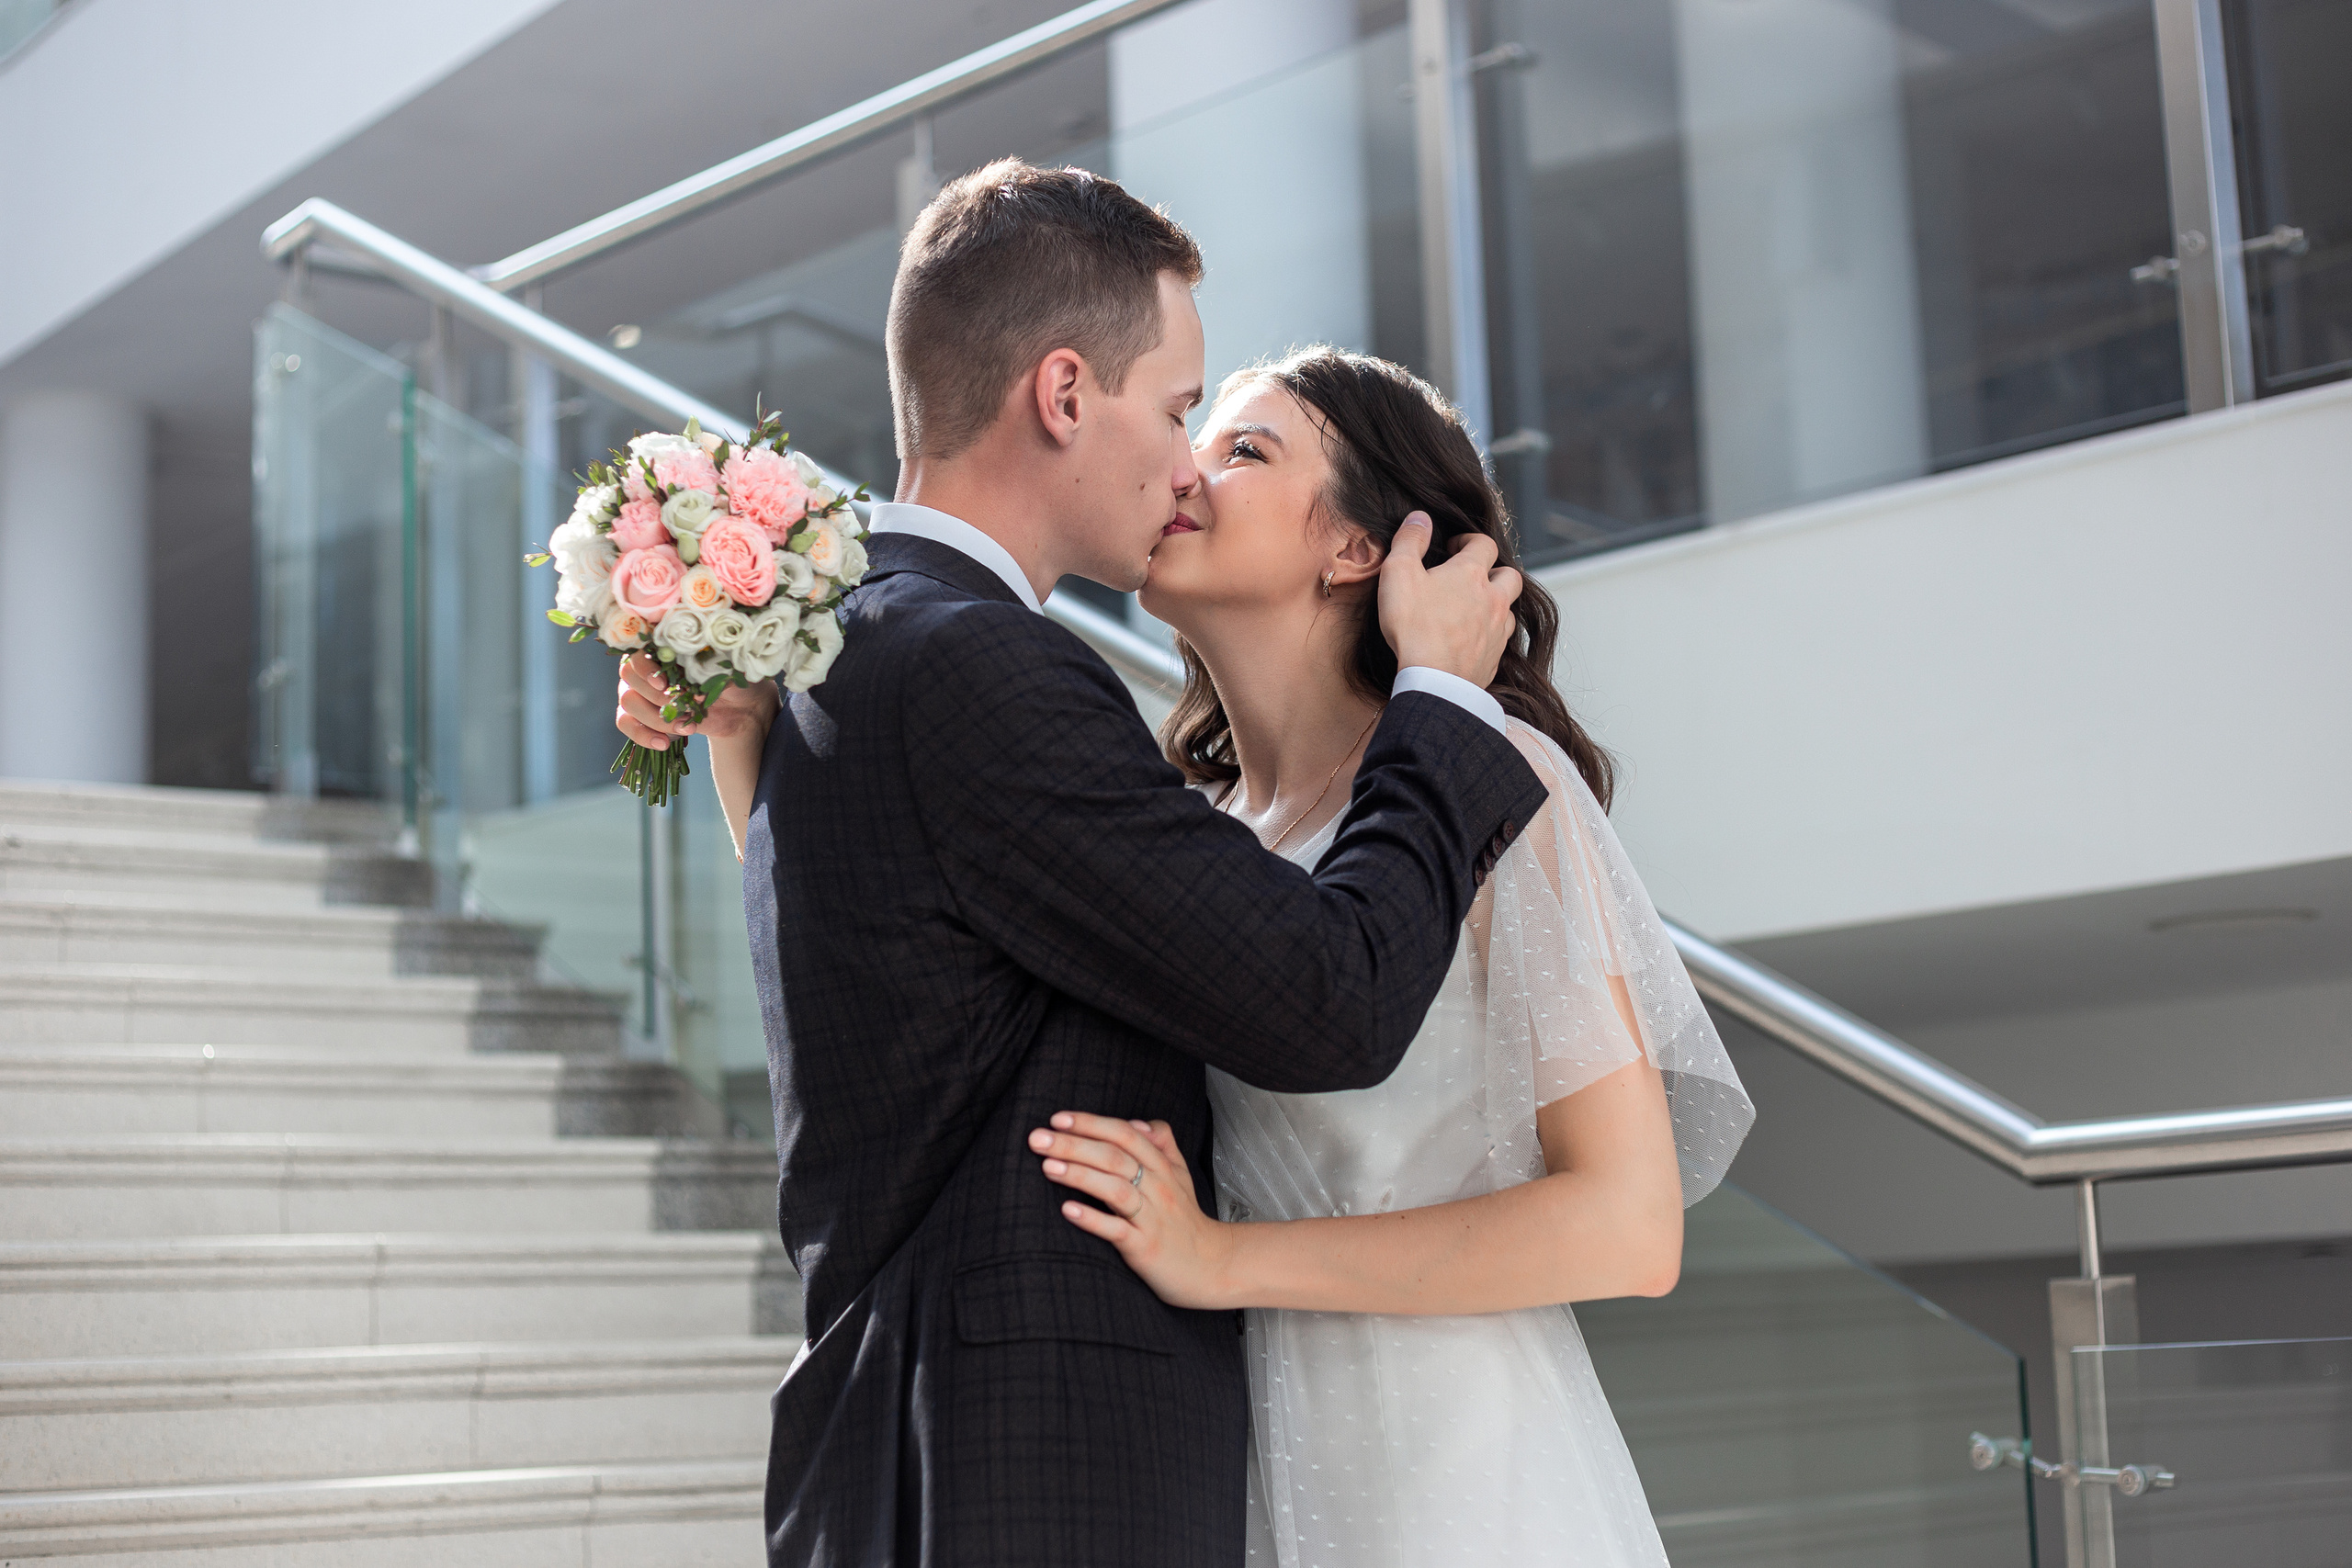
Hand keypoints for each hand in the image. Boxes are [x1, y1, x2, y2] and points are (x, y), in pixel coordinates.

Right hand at [615, 652, 777, 749]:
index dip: (645, 668)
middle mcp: (646, 665)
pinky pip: (626, 723)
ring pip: (628, 703)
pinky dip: (642, 735)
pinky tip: (663, 743)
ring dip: (656, 719)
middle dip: (657, 698)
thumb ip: (711, 670)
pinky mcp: (642, 714)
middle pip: (629, 677)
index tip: (664, 684)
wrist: (740, 708)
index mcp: (665, 646)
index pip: (638, 650)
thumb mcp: (730, 670)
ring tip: (686, 727)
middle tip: (685, 708)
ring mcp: (640, 689)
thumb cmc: (734, 680)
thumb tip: (695, 680)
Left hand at [1030, 1112, 1237, 1310]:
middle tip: (1037, 1138)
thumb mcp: (1180, 1175)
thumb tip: (1138, 1122)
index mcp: (1162, 1166)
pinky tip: (1068, 1210)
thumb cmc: (1186, 1221)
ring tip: (1047, 1166)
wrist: (1210, 1266)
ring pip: (1115, 1189)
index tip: (1058, 1119)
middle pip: (1114, 1156)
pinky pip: (1118, 1230)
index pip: (1124, 1134)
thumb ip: (1162, 1144)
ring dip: (1080, 1175)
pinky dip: (1093, 1220)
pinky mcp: (1145, 1247)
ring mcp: (1151, 1218)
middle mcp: (1158, 1187)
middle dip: (1073, 1144)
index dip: (1091, 1123)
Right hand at [1376, 512, 1522, 687]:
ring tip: (1474, 608)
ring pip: (1509, 609)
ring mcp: (1497, 631)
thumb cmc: (1414, 625)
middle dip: (1494, 570)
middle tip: (1471, 576)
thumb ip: (1409, 540)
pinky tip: (1472, 640)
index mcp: (1471, 574)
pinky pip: (1500, 641)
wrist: (1433, 680)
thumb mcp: (1399, 573)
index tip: (1453, 548)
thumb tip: (1419, 517)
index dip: (1469, 540)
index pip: (1484, 544)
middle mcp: (1492, 599)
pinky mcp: (1494, 659)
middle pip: (1510, 575)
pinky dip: (1490, 635)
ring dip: (1496, 604)